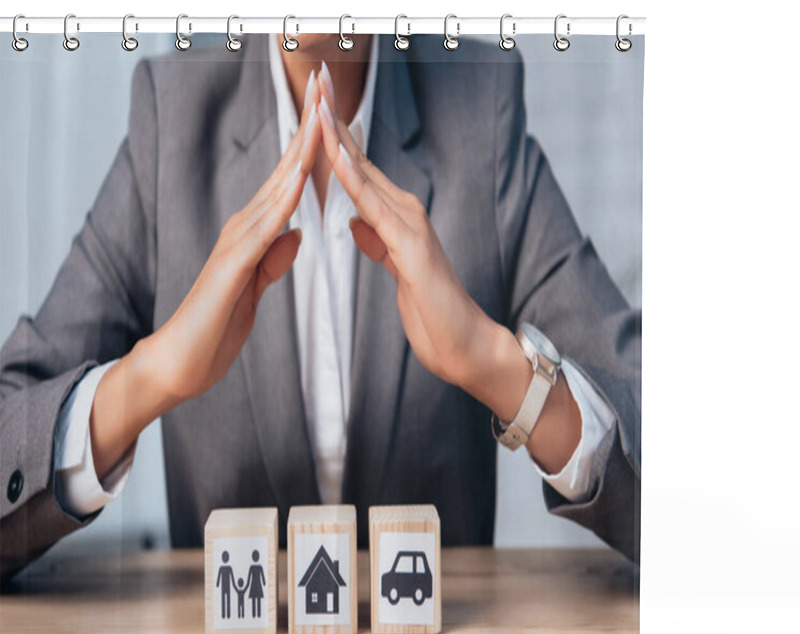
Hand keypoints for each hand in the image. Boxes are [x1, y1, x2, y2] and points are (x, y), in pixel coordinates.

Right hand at [149, 87, 320, 402]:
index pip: (288, 185)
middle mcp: (243, 229)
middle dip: (307, 133)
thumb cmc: (217, 327)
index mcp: (254, 235)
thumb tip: (296, 235)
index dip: (311, 151)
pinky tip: (299, 178)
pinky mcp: (231, 266)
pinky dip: (282, 201)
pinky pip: (262, 228)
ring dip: (299, 153)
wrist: (183, 361)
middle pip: (283, 173)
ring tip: (320, 116)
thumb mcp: (255, 289)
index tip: (334, 119)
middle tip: (327, 90)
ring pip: (274, 190)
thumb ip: (272, 261)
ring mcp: (235, 244)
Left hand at [315, 80, 528, 417]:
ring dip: (340, 141)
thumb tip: (356, 224)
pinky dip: (355, 183)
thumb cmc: (434, 314)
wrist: (464, 346)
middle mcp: (406, 214)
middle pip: (362, 161)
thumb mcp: (398, 273)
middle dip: (336, 123)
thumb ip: (380, 244)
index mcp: (398, 220)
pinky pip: (376, 210)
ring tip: (319, 105)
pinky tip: (336, 160)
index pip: (360, 173)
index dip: (335, 140)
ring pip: (367, 176)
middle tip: (316, 80)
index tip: (313, 108)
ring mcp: (412, 228)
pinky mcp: (413, 250)